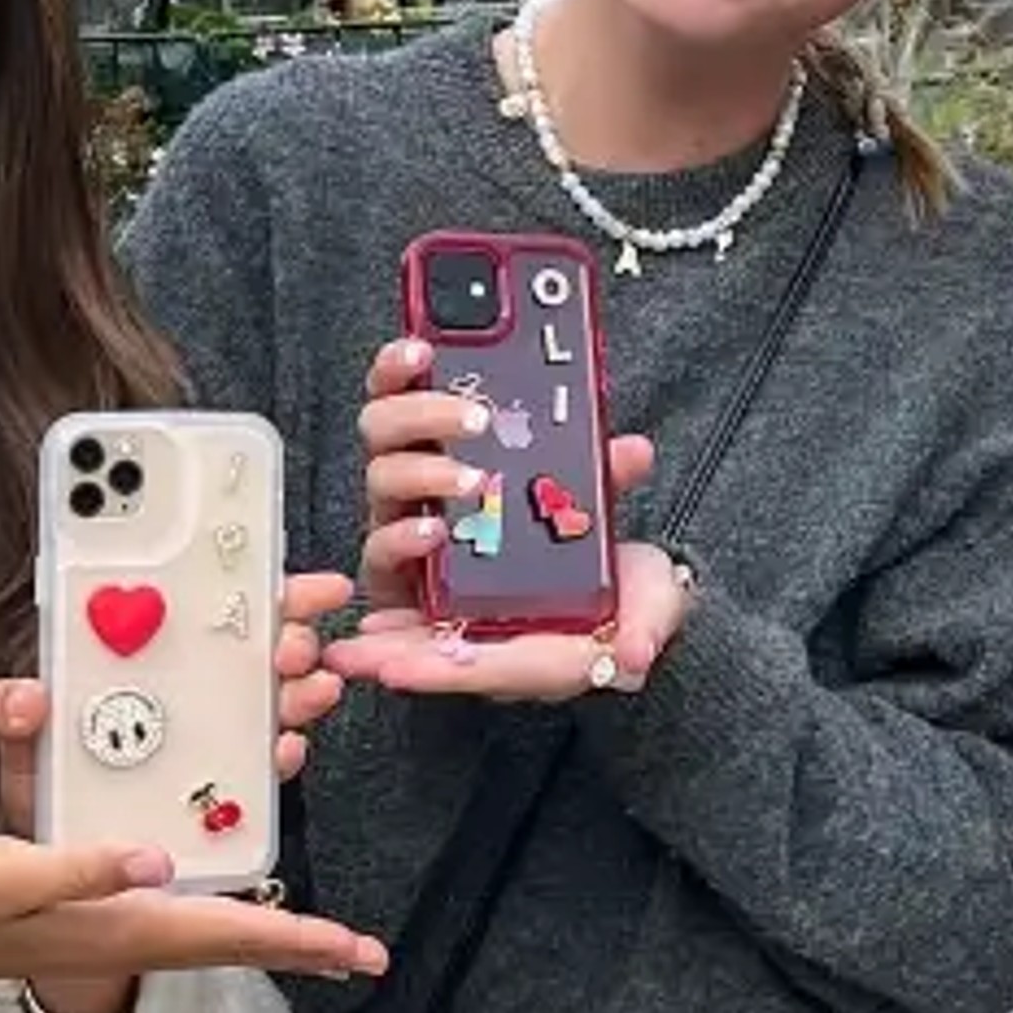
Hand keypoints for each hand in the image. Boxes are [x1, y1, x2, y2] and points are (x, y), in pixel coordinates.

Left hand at [0, 572, 353, 837]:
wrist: (64, 863)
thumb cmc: (47, 782)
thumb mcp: (21, 740)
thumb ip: (12, 712)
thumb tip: (25, 696)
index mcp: (136, 654)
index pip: (195, 596)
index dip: (236, 570)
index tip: (266, 558)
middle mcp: (187, 686)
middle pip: (252, 639)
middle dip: (287, 626)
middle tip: (291, 637)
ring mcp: (212, 733)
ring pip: (272, 696)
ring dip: (296, 687)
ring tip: (307, 686)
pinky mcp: (227, 785)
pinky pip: (265, 763)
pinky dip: (282, 753)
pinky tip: (284, 748)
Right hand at [0, 835, 387, 998]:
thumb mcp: (8, 872)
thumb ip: (81, 868)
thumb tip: (157, 861)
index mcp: (122, 923)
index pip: (230, 934)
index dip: (300, 941)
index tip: (364, 954)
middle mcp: (128, 930)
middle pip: (234, 938)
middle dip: (299, 942)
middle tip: (360, 951)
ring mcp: (108, 925)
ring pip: (206, 926)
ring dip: (262, 924)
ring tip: (314, 932)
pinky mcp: (85, 909)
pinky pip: (169, 909)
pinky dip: (209, 901)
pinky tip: (218, 890)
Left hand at [329, 541, 696, 707]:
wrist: (649, 600)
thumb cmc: (651, 604)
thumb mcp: (657, 608)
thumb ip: (646, 627)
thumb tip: (634, 655)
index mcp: (557, 660)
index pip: (491, 668)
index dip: (443, 670)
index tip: (396, 670)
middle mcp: (520, 658)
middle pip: (451, 664)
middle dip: (398, 662)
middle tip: (344, 658)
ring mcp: (502, 641)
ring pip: (438, 648)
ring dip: (390, 646)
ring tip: (340, 644)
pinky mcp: (492, 622)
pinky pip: (442, 630)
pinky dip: (405, 627)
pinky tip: (366, 618)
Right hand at [358, 337, 658, 605]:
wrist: (550, 670)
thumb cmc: (565, 588)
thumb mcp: (601, 527)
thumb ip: (607, 485)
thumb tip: (632, 450)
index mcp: (456, 452)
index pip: (415, 391)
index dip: (405, 363)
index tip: (426, 343)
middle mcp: (420, 486)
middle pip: (384, 426)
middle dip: (424, 409)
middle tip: (477, 416)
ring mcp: (403, 533)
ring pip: (382, 480)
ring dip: (423, 470)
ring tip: (471, 480)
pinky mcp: (394, 587)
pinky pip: (379, 553)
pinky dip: (403, 538)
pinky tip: (434, 534)